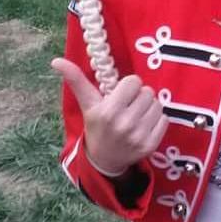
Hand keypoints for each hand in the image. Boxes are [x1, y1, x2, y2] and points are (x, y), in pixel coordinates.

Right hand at [52, 58, 167, 175]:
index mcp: (108, 111)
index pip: (134, 81)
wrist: (104, 160)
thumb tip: (56, 61)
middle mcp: (124, 124)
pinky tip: (144, 126)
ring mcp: (139, 136)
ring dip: (149, 107)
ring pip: (157, 104)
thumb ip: (76, 80)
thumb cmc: (96, 126)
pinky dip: (157, 120)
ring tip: (136, 115)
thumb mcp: (87, 104)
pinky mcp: (151, 145)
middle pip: (147, 92)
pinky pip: (164, 119)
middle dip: (138, 96)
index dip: (128, 86)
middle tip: (128, 106)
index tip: (120, 95)